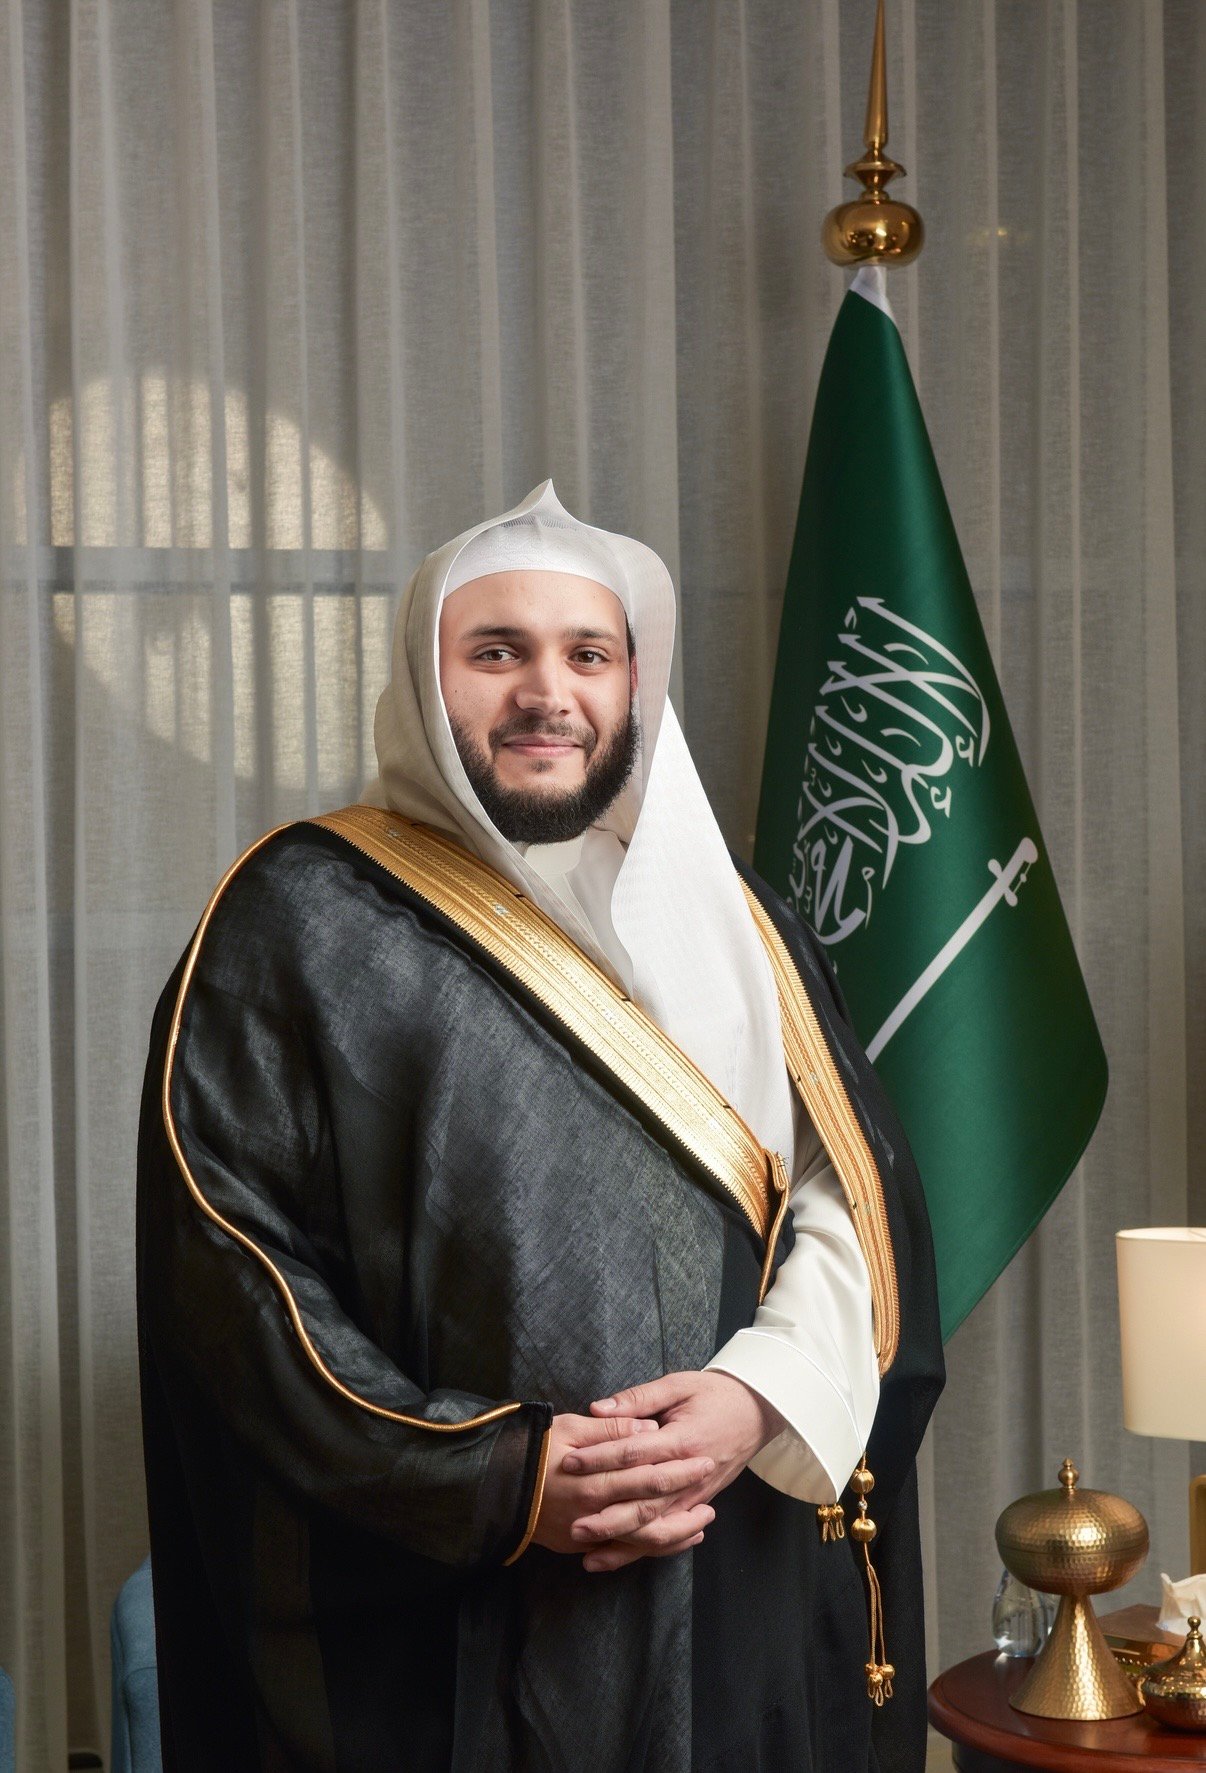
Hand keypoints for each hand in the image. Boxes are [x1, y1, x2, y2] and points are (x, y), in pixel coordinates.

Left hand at [566, 1370, 786, 1572]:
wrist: (756, 1412)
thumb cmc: (714, 1394)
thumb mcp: (678, 1385)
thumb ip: (638, 1398)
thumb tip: (598, 1409)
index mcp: (681, 1440)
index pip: (634, 1454)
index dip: (600, 1459)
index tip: (569, 1463)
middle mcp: (689, 1474)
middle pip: (644, 1503)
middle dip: (608, 1517)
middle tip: (573, 1524)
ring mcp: (696, 1495)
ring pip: (657, 1528)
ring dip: (623, 1544)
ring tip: (589, 1554)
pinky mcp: (697, 1504)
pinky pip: (669, 1534)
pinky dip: (644, 1551)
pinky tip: (619, 1558)